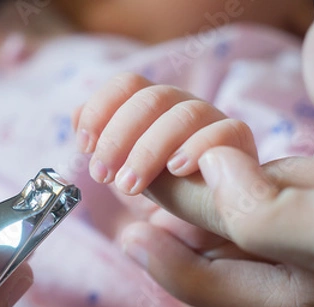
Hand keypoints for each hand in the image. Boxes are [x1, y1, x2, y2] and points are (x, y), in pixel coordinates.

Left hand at [73, 72, 257, 194]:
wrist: (205, 216)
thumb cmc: (163, 189)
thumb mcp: (125, 168)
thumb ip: (101, 143)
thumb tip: (75, 115)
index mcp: (153, 106)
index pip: (127, 85)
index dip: (101, 109)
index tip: (84, 145)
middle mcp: (182, 105)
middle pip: (151, 98)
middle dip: (118, 137)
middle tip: (102, 176)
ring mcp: (213, 120)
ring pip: (184, 114)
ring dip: (149, 150)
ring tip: (130, 185)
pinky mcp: (238, 141)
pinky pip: (225, 132)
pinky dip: (197, 148)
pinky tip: (176, 171)